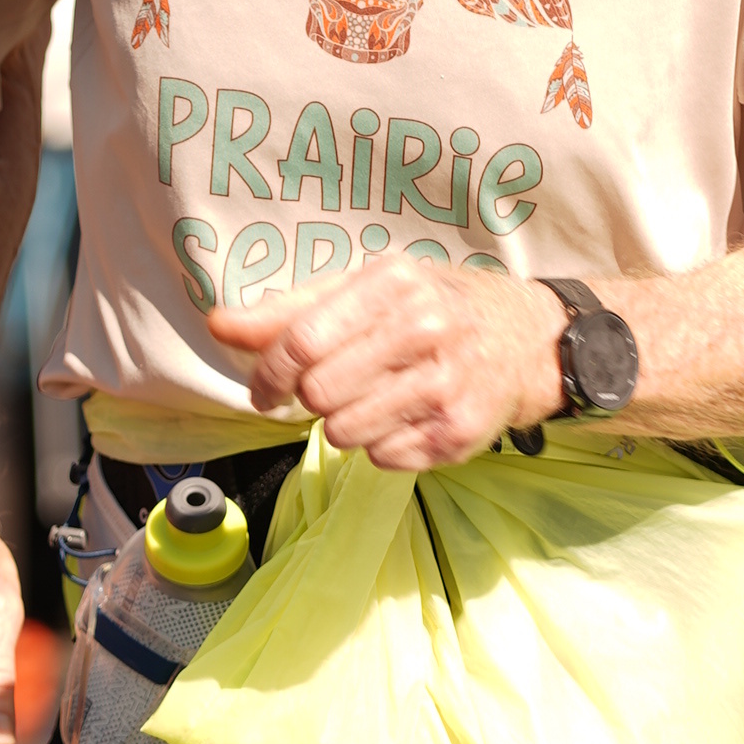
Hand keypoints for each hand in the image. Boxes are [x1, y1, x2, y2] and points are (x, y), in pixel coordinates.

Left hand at [209, 265, 565, 469]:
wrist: (525, 339)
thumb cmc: (430, 307)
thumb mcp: (364, 290)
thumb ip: (289, 311)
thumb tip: (218, 325)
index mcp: (394, 284)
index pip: (301, 343)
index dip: (266, 374)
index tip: (262, 390)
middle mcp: (426, 329)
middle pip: (318, 394)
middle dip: (310, 400)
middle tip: (327, 393)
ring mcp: (446, 385)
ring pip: (345, 433)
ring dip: (342, 425)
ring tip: (370, 401)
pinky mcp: (459, 433)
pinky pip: (382, 459)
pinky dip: (380, 446)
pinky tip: (402, 418)